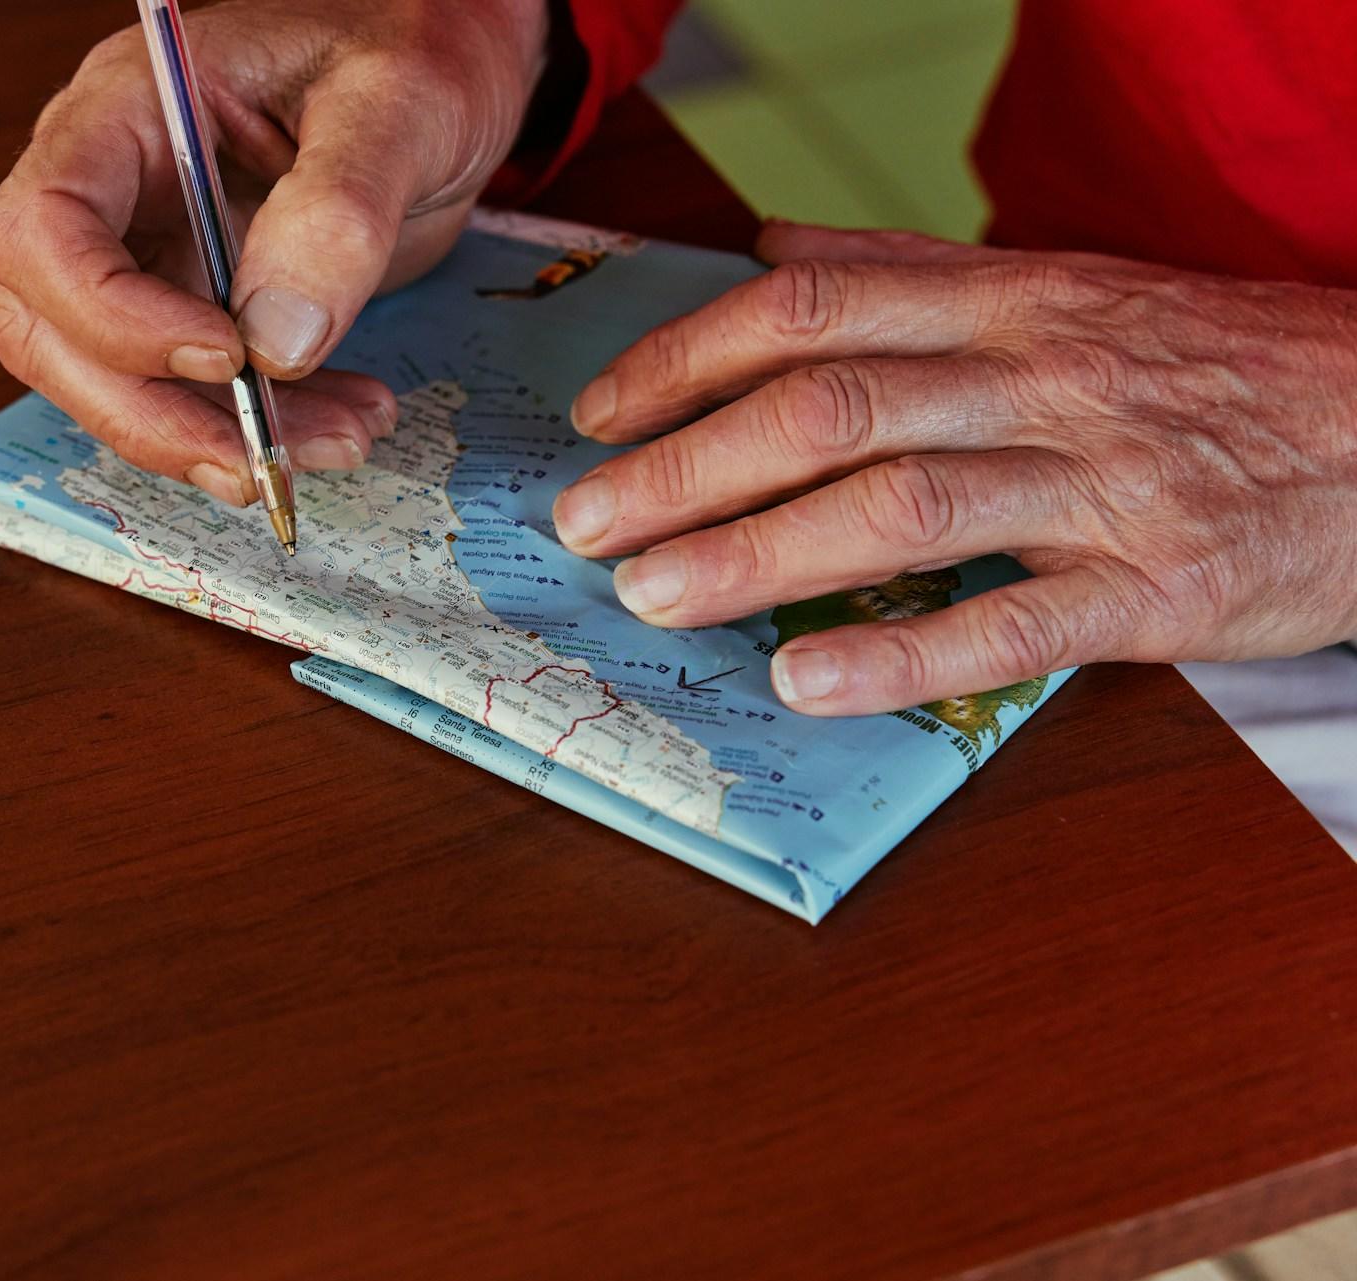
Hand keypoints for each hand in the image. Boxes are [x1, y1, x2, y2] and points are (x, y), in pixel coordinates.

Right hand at [0, 0, 548, 503]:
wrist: (448, 66)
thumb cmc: (414, 46)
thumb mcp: (400, 104)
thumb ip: (339, 208)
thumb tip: (275, 339)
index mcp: (131, 107)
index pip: (45, 227)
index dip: (111, 314)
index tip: (226, 356)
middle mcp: (117, 185)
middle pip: (49, 328)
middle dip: (150, 413)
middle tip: (261, 456)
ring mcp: (150, 250)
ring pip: (112, 382)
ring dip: (213, 437)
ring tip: (342, 437)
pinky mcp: (197, 306)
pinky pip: (188, 394)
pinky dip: (260, 429)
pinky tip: (342, 421)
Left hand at [551, 222, 1356, 715]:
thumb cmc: (1211, 361)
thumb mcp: (1064, 283)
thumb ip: (913, 264)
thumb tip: (771, 244)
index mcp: (1010, 299)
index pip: (812, 307)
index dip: (687, 357)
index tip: (601, 412)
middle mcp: (1039, 376)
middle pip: (828, 407)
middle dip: (687, 465)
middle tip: (585, 521)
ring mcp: (1097, 484)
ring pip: (899, 507)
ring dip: (757, 556)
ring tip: (652, 595)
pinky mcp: (1153, 589)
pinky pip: (1008, 623)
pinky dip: (897, 654)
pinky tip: (802, 681)